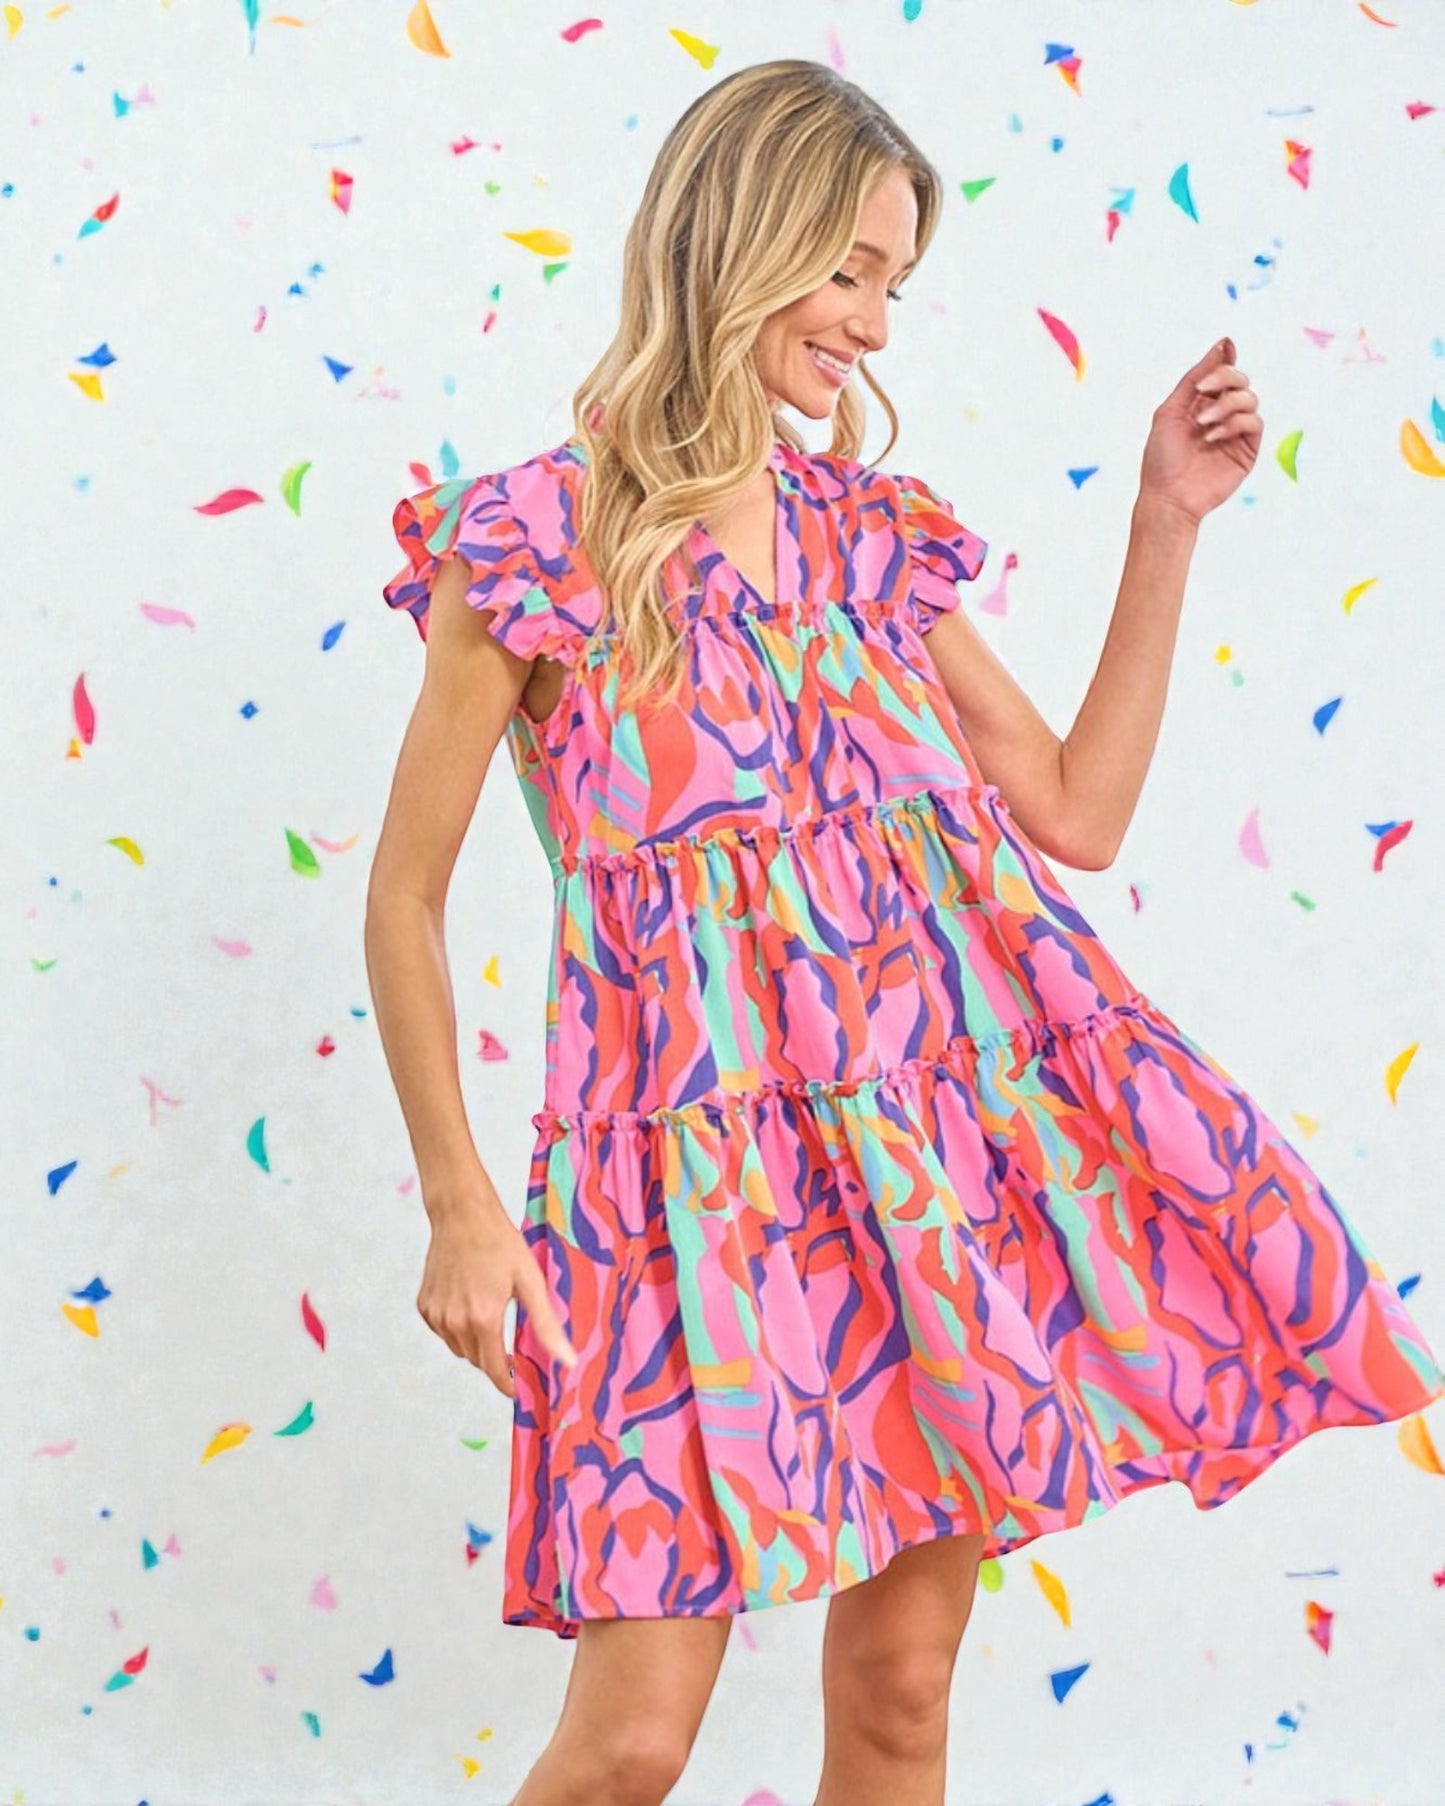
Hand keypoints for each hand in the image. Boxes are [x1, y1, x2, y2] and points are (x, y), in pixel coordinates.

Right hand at [416, 1189, 578, 1399]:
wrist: (462, 1214)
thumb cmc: (499, 1243)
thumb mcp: (530, 1281)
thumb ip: (546, 1325)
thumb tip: (567, 1360)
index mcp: (483, 1318)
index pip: (494, 1370)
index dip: (508, 1383)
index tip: (519, 1386)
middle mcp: (454, 1321)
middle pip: (477, 1360)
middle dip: (496, 1360)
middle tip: (512, 1345)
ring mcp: (436, 1314)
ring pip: (460, 1348)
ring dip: (477, 1344)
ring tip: (492, 1316)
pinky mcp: (424, 1306)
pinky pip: (444, 1332)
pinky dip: (458, 1329)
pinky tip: (471, 1304)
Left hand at [1139, 337, 1261, 527]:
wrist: (1168, 497)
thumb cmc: (1161, 458)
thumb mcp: (1171, 410)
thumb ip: (1195, 377)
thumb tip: (1224, 344)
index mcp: (1200, 404)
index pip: (1222, 372)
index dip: (1225, 359)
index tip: (1224, 349)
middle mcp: (1220, 414)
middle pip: (1240, 379)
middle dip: (1225, 377)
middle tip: (1203, 389)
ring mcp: (1235, 432)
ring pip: (1250, 398)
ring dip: (1226, 404)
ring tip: (1203, 423)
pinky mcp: (1247, 449)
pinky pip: (1254, 422)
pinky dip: (1234, 423)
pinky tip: (1213, 436)